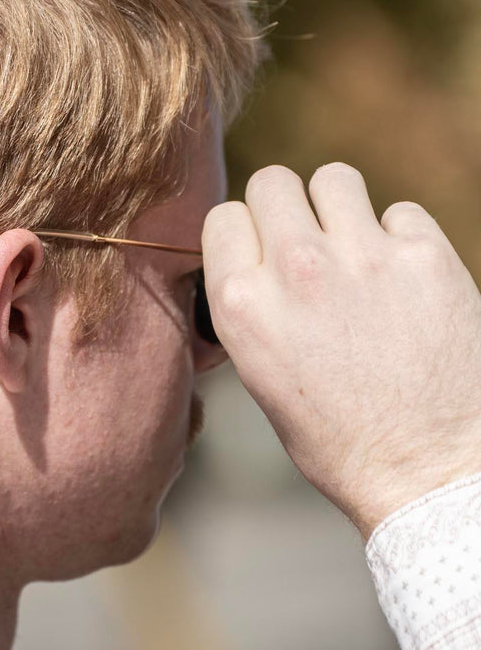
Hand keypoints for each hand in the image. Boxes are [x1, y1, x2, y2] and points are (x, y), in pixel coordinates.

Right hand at [202, 162, 480, 538]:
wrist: (426, 471)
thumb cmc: (337, 438)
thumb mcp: (258, 372)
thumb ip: (250, 305)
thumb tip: (255, 260)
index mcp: (241, 303)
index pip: (222, 217)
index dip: (242, 235)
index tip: (259, 254)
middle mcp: (295, 269)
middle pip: (272, 182)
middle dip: (285, 208)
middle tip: (306, 242)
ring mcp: (363, 257)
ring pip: (334, 178)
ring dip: (339, 207)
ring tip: (353, 246)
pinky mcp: (425, 256)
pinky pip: (401, 211)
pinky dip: (400, 237)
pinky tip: (402, 278)